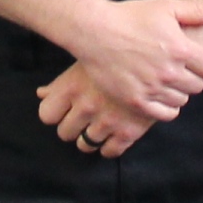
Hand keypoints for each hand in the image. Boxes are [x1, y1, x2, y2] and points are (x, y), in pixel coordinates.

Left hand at [37, 61, 176, 159]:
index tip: (63, 110)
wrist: (162, 53)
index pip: (47, 114)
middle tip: (82, 119)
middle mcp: (86, 105)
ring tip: (99, 126)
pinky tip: (114, 135)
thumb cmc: (122, 50)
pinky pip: (110, 152)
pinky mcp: (129, 132)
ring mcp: (107, 121)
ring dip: (90, 138)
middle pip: (65, 132)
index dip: (54, 113)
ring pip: (85, 145)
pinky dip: (109, 147)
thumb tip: (41, 93)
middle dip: (72, 127)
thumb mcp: (89, 59)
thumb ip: (61, 82)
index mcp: (73, 85)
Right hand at [76, 0, 202, 112]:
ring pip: (182, 100)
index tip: (195, 58)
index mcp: (181, 49)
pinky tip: (159, 94)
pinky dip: (166, 107)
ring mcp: (153, 88)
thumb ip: (199, 10)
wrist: (95, 31)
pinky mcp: (137, 100)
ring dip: (178, 91)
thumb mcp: (166, 7)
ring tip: (165, 79)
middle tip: (178, 67)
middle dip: (192, 76)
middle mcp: (170, 72)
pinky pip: (165, 114)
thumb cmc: (130, 16)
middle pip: (199, 86)